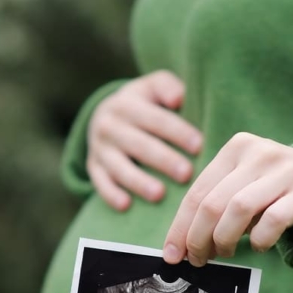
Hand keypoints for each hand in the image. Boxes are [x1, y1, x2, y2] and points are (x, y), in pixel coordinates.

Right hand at [87, 70, 203, 210]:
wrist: (104, 116)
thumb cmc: (144, 103)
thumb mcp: (153, 86)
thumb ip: (168, 87)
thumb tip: (178, 99)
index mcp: (126, 103)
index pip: (156, 119)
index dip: (178, 132)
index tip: (199, 146)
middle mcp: (109, 125)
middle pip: (139, 145)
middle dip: (163, 160)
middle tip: (186, 174)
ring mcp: (99, 148)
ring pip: (119, 167)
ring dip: (139, 181)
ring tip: (160, 195)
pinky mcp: (93, 167)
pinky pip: (100, 183)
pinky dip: (111, 194)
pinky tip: (126, 206)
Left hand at [163, 132, 292, 266]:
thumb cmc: (281, 192)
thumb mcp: (247, 187)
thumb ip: (218, 206)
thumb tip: (184, 243)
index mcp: (237, 148)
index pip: (198, 191)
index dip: (181, 226)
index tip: (173, 254)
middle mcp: (259, 154)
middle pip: (213, 202)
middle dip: (198, 238)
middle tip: (198, 260)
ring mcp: (284, 171)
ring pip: (238, 209)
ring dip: (224, 239)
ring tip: (226, 253)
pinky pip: (273, 220)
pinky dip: (260, 239)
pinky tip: (260, 247)